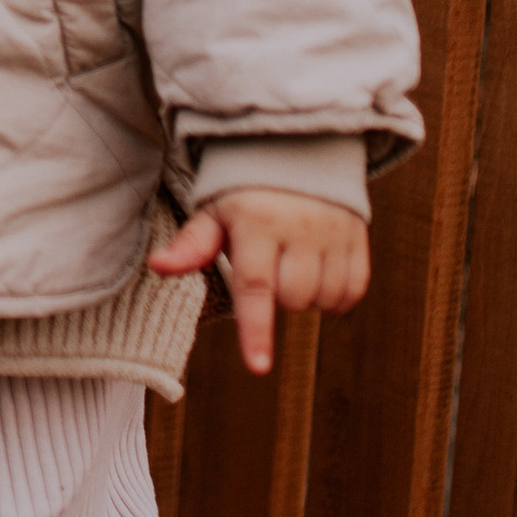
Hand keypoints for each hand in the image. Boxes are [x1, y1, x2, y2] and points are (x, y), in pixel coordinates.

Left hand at [150, 187, 370, 376]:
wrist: (295, 149)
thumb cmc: (243, 191)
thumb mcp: (213, 212)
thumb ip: (191, 245)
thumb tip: (157, 267)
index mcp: (256, 223)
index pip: (255, 287)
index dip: (257, 331)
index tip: (258, 368)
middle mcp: (299, 227)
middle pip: (292, 299)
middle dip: (276, 297)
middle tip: (267, 264)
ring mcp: (334, 231)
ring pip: (325, 299)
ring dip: (307, 297)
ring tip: (291, 265)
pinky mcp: (358, 235)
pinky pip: (353, 290)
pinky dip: (336, 296)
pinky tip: (319, 275)